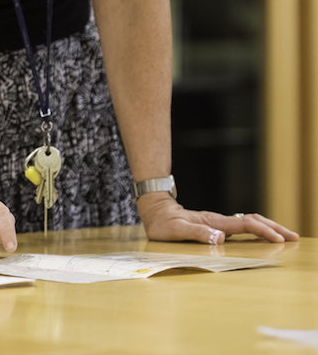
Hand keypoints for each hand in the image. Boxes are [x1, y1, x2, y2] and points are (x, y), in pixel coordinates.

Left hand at [138, 193, 299, 244]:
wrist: (156, 211)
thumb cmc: (163, 223)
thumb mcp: (175, 230)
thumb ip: (196, 234)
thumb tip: (219, 238)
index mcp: (214, 222)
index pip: (244, 225)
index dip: (262, 231)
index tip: (278, 240)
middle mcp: (219, 220)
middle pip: (253, 220)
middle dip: (274, 228)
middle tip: (293, 237)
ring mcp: (219, 222)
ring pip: (250, 221)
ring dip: (269, 227)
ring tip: (286, 236)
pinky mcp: (217, 225)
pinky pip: (243, 225)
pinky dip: (258, 229)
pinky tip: (264, 235)